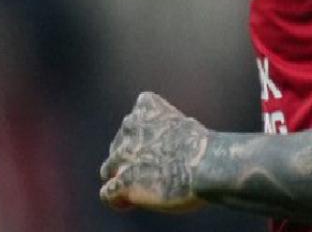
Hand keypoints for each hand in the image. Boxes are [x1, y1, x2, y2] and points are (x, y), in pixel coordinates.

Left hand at [99, 92, 210, 212]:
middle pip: (118, 145)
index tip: (155, 146)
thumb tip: (169, 152)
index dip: (142, 135)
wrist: (204, 164)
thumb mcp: (185, 126)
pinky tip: (130, 203)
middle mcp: (129, 129)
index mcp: (146, 109)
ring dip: (121, 177)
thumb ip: (168, 132)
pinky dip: (117, 199)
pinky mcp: (122, 182)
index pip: (134, 118)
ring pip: (108, 168)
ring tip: (138, 188)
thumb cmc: (202, 147)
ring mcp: (122, 156)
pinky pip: (107, 194)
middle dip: (129, 158)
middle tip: (149, 171)